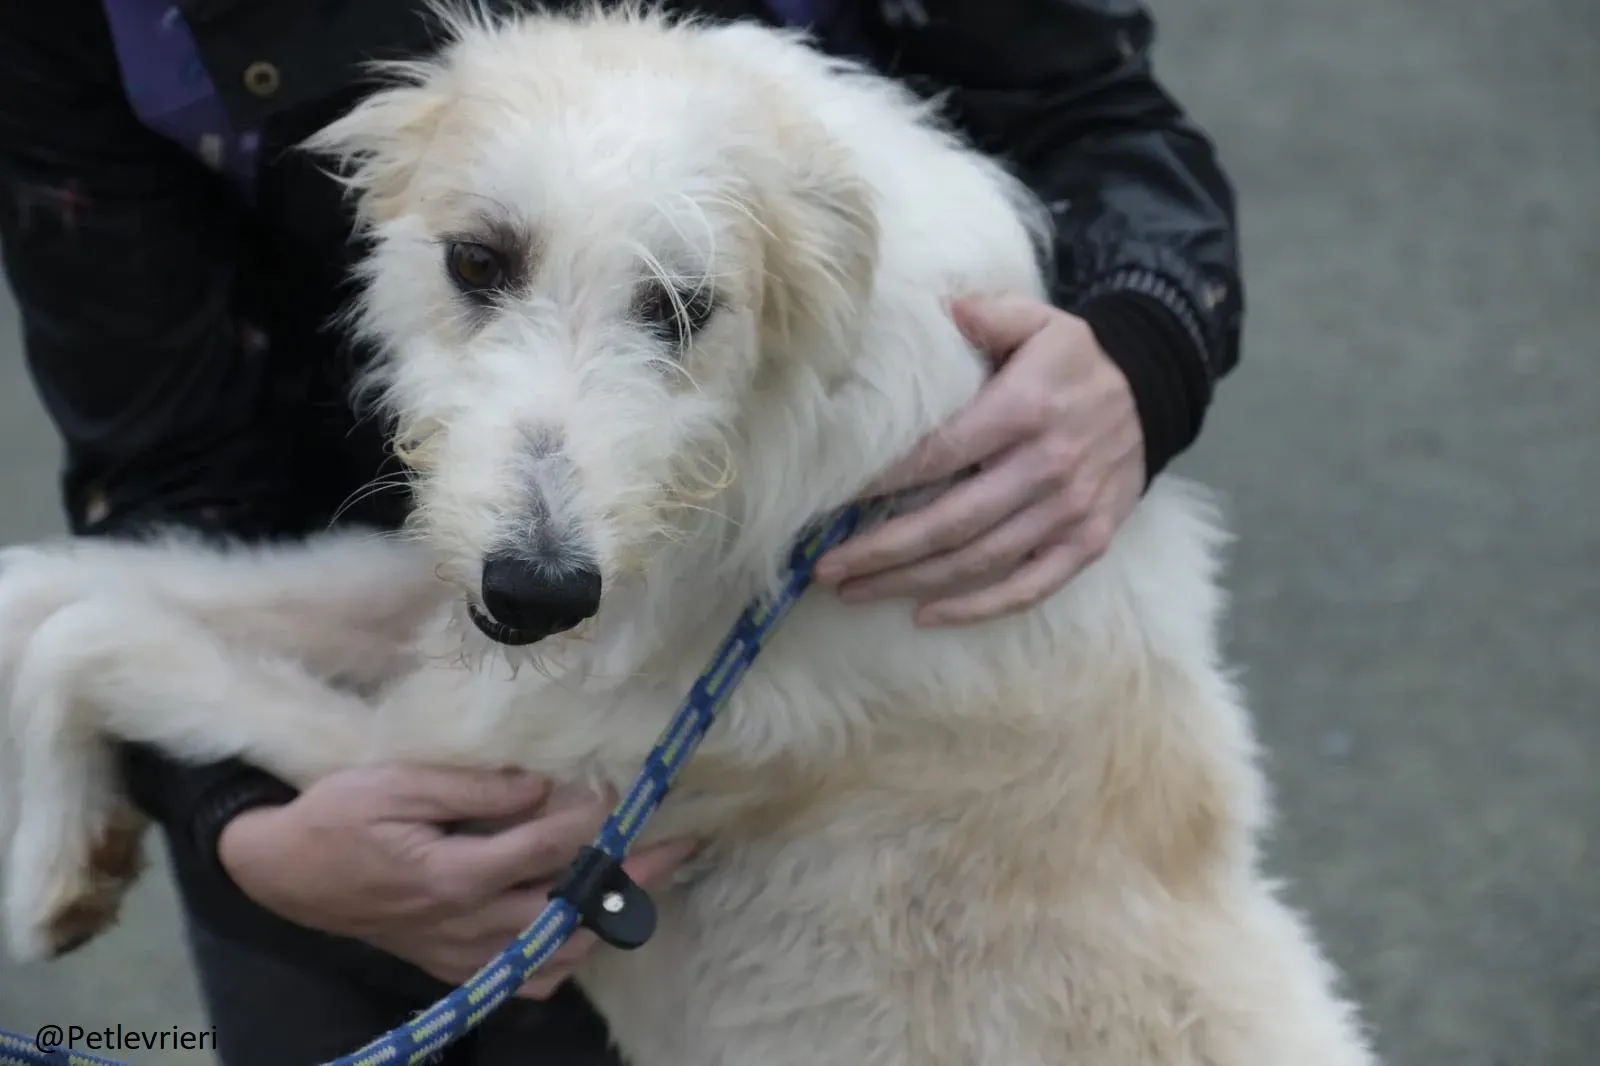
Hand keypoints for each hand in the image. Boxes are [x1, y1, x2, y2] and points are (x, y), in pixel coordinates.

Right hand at [218, 764, 695, 999]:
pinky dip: (563, 958)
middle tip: (680, 847)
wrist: (284, 872)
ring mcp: (463, 953)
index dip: (598, 819)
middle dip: (632, 876)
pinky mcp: (453, 967)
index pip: (550, 848)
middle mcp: (469, 924)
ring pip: (558, 952)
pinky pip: (526, 979)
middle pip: (571, 906)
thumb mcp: (398, 783)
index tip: (633, 791)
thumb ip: (474, 788)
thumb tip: (542, 786)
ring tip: (644, 882)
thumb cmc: (338, 816)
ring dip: (606, 918)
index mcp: (457, 874)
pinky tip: (582, 928)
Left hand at [813, 294, 1144, 625]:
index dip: (884, 481)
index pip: (940, 454)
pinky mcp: (1088, 543)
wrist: (1154, 394)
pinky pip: (1028, 588)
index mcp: (1025, 412)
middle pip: (950, 522)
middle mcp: (1047, 467)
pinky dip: (976, 608)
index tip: (832, 501)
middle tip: (825, 568)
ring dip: (911, 583)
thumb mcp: (1039, 320)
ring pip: (979, 562)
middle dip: (881, 550)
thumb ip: (990, 315)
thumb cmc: (1075, 361)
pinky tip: (926, 615)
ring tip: (854, 591)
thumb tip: (944, 311)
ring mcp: (1070, 512)